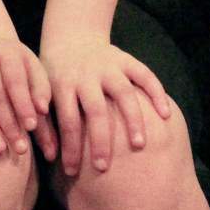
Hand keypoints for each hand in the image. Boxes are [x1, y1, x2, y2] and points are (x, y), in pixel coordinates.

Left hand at [40, 33, 172, 176]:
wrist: (71, 37)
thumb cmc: (56, 75)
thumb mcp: (44, 92)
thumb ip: (46, 121)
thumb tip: (50, 157)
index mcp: (64, 84)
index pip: (67, 120)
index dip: (70, 147)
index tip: (71, 171)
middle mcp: (87, 75)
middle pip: (96, 110)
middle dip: (100, 141)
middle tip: (103, 168)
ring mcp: (109, 66)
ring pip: (124, 93)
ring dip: (132, 120)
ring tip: (139, 145)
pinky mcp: (126, 59)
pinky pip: (145, 75)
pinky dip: (157, 94)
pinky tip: (166, 116)